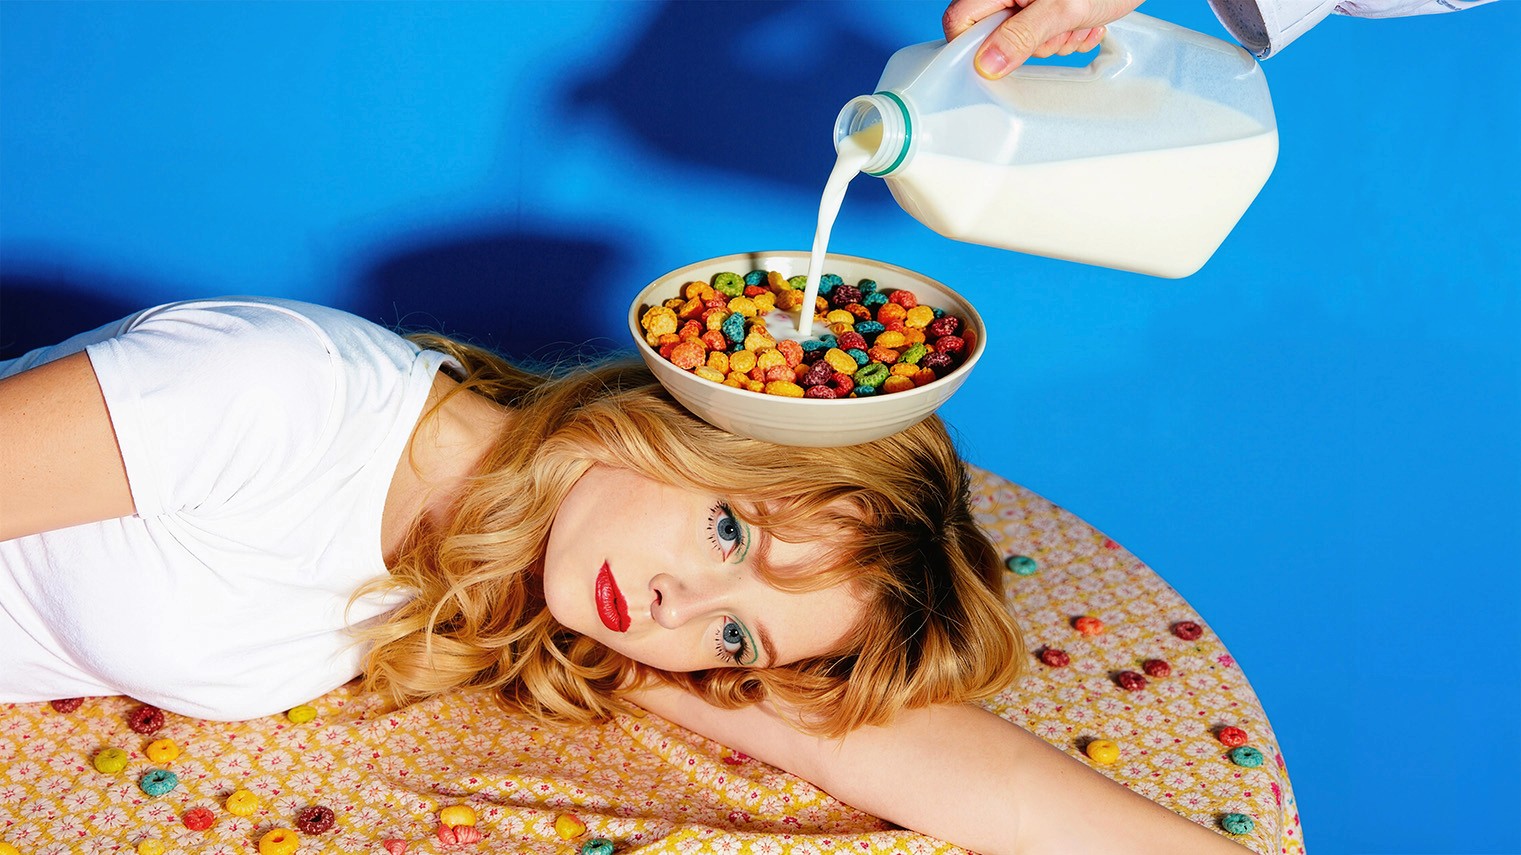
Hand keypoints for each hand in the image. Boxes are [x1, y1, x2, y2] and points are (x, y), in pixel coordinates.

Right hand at [942, 0, 1146, 78]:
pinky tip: (1085, 24)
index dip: (975, 45)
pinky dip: (1066, 36)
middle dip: (1030, 44)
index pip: (960, 20)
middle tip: (1060, 30)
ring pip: (1022, 40)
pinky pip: (1044, 36)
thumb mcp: (1063, 9)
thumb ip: (1022, 36)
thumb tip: (987, 65)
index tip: (1004, 57)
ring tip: (1078, 23)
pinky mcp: (1046, 8)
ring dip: (1054, 42)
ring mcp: (1027, 1)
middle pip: (994, 35)